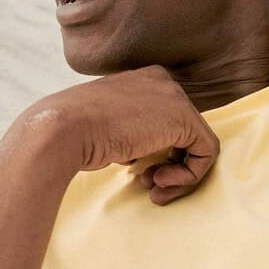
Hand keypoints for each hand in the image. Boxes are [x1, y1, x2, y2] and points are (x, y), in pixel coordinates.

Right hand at [23, 65, 219, 204]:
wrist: (61, 131)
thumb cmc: (74, 135)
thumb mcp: (107, 127)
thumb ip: (133, 133)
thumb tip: (147, 156)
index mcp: (144, 80)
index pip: (170, 123)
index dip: (161, 154)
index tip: (140, 174)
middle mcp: (164, 82)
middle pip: (187, 133)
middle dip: (172, 166)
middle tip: (150, 185)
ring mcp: (175, 97)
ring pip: (200, 145)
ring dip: (180, 176)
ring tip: (153, 188)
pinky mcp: (184, 118)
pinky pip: (207, 153)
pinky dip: (189, 177)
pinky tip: (160, 182)